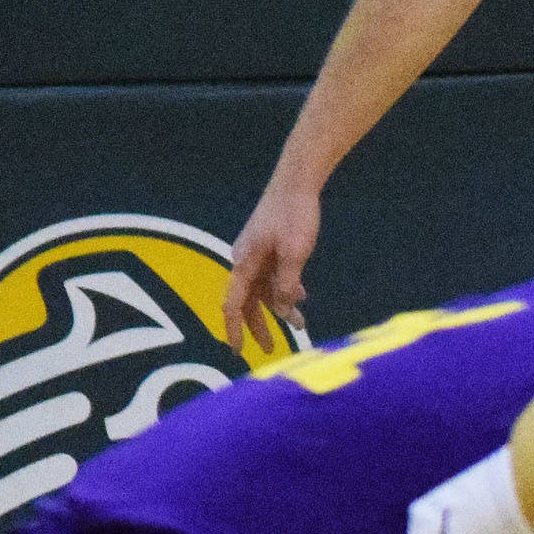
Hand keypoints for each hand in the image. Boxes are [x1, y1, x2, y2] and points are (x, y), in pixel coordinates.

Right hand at [222, 185, 319, 353]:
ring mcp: (256, 254)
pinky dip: (284, 288)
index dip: (235, 330)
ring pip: (263, 289)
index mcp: (245, 263)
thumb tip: (281, 310)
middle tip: (272, 348)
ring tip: (299, 324)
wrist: (296, 182)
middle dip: (259, 326)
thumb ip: (287, 283)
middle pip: (248, 302)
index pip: (233, 305)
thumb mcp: (295, 252)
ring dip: (278, 307)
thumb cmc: (294, 215)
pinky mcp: (267, 247)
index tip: (238, 351)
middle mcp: (245, 261)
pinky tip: (300, 296)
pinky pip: (271, 275)